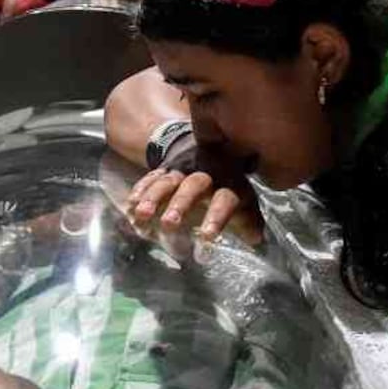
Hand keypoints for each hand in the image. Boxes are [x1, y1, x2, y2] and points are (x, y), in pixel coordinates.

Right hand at [124, 137, 262, 244]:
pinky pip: (151, 177)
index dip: (216, 218)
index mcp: (228, 183)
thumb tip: (257, 241)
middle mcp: (205, 173)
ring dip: (153, 198)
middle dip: (179, 205)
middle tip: (169, 224)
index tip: (207, 239)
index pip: (225, 200)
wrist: (209, 147)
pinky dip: (141, 190)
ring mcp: (182, 169)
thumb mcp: (243, 199)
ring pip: (167, 181)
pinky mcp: (164, 168)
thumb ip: (249, 221)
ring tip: (139, 215)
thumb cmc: (228, 183)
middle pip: (191, 187)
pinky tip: (130, 204)